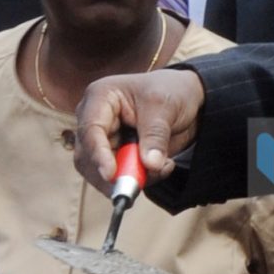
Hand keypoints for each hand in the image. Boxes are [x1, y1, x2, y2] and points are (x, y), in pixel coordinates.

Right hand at [75, 65, 205, 195]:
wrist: (185, 101)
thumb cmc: (170, 92)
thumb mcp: (165, 107)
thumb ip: (156, 136)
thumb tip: (150, 165)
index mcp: (100, 97)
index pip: (90, 130)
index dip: (98, 154)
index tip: (110, 175)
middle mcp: (94, 120)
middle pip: (88, 157)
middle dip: (115, 173)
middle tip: (141, 181)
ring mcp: (103, 141)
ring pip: (100, 173)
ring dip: (130, 179)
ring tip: (161, 167)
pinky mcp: (115, 158)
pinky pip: (118, 179)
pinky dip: (139, 180)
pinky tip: (160, 168)